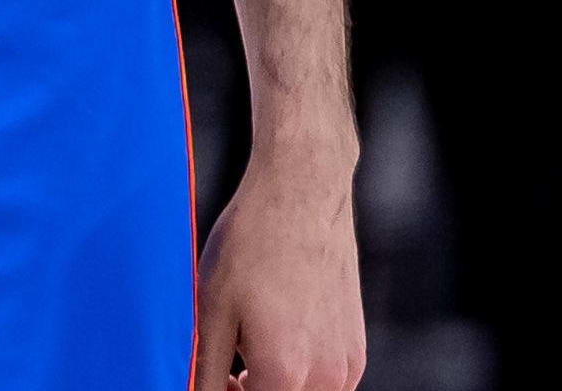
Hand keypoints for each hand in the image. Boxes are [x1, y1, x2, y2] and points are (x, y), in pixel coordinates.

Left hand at [193, 154, 361, 390]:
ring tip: (251, 349)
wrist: (303, 189)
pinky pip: (326, 385)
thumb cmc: (251, 243)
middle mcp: (325, 377)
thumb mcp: (210, 313)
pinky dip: (301, 377)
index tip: (216, 378)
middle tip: (227, 369)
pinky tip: (280, 337)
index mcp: (284, 373)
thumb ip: (205, 374)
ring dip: (277, 389)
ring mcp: (347, 364)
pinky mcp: (356, 347)